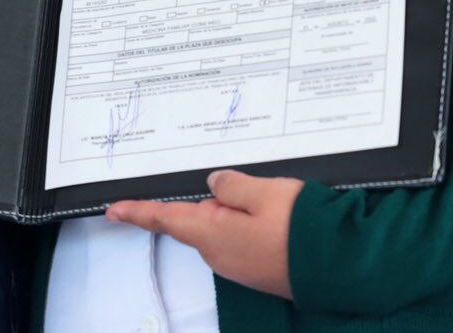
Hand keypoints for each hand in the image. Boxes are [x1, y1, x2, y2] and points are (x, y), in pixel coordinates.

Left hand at [106, 170, 301, 300]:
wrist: (340, 268)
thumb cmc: (301, 228)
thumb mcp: (262, 191)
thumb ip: (231, 184)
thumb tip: (213, 183)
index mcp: (211, 234)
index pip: (164, 218)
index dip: (137, 212)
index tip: (111, 210)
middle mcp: (219, 255)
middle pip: (201, 218)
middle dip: (219, 199)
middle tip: (252, 188)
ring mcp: (239, 266)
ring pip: (226, 227)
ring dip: (242, 210)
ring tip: (276, 202)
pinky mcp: (257, 270)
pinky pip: (244, 239)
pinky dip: (255, 224)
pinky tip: (280, 218)